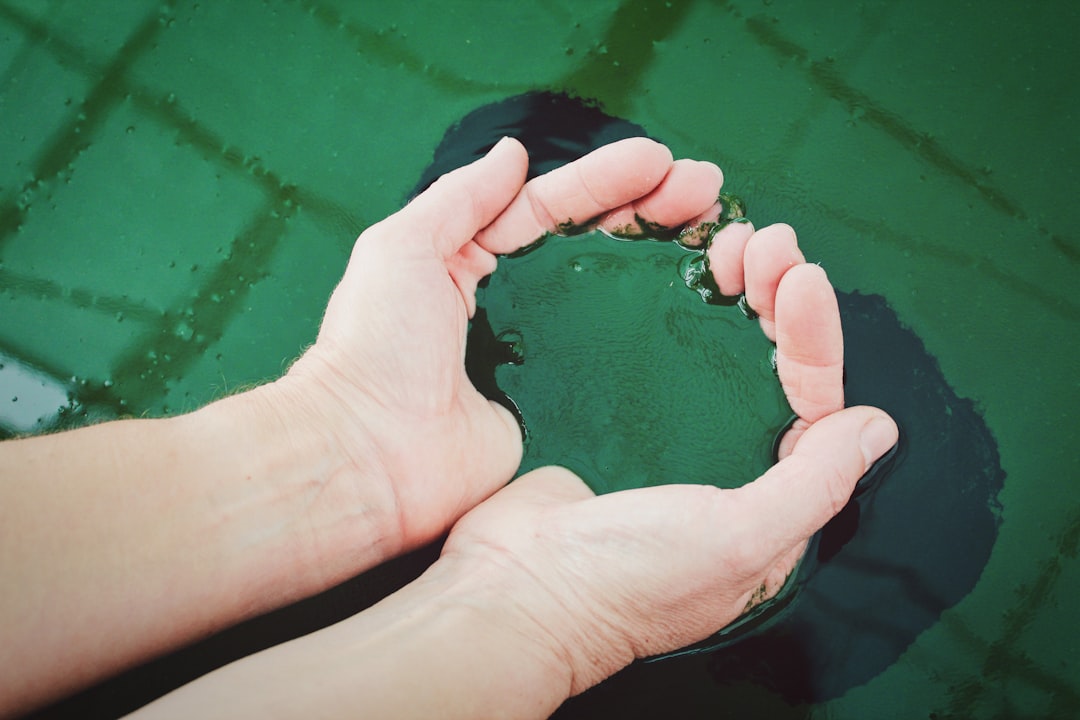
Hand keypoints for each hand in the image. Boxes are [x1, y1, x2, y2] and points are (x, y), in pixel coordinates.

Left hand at [280, 137, 724, 554]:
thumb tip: (512, 153)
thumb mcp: (403, 248)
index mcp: (468, 259)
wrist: (369, 455)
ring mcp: (537, 358)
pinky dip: (649, 340)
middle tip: (708, 189)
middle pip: (591, 247)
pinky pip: (608, 369)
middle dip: (649, 211)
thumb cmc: (375, 346)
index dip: (605, 182)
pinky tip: (693, 314)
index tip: (661, 162)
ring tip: (720, 235)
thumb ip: (459, 197)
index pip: (549, 207)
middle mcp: (509, 304)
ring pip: (610, 301)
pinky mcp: (553, 408)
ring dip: (660, 264)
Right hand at [435, 225, 897, 694]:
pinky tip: (674, 270)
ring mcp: (667, 439)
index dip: (811, 335)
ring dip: (728, 292)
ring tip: (725, 242)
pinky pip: (655, 352)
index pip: (810, 401)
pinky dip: (671, 307)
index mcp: (768, 500)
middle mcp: (726, 465)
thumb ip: (813, 483)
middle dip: (772, 297)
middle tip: (761, 242)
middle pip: (765, 364)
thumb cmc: (628, 577)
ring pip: (712, 348)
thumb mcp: (738, 538)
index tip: (799, 277)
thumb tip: (878, 426)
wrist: (514, 587)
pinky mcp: (615, 420)